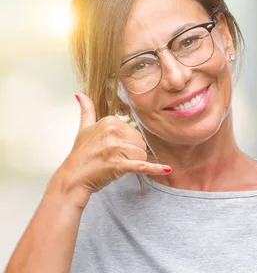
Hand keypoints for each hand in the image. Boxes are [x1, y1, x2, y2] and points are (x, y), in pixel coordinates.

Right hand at [53, 93, 170, 203]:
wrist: (73, 178)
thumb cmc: (80, 156)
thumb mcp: (83, 129)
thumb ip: (86, 110)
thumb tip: (80, 95)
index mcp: (108, 122)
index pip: (133, 131)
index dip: (128, 142)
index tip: (114, 148)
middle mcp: (113, 133)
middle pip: (140, 143)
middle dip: (132, 153)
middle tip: (115, 158)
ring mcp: (116, 149)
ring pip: (141, 154)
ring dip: (134, 163)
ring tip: (117, 166)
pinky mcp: (120, 165)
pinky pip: (142, 165)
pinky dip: (155, 168)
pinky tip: (167, 169)